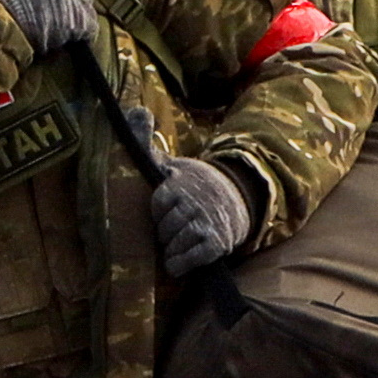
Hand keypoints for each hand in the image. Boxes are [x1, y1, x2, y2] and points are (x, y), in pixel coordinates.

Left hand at [146, 153, 259, 275]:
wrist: (240, 197)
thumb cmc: (197, 185)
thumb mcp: (175, 164)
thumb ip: (150, 148)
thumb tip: (137, 113)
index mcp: (182, 183)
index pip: (158, 203)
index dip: (159, 211)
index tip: (167, 210)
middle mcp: (195, 202)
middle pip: (165, 227)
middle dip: (165, 232)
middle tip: (174, 228)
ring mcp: (207, 223)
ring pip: (174, 244)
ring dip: (172, 249)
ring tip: (178, 243)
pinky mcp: (217, 242)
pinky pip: (192, 258)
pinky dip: (181, 264)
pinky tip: (177, 264)